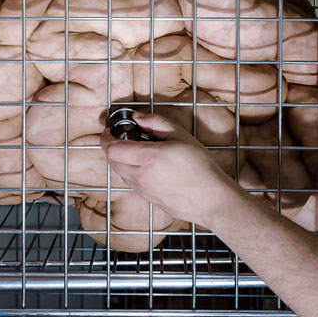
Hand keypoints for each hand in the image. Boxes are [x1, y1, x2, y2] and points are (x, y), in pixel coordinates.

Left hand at [100, 112, 245, 228]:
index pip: (112, 149)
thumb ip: (156, 122)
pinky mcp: (147, 199)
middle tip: (122, 137)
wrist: (210, 199)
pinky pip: (130, 182)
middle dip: (112, 147)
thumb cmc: (200, 167)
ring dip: (121, 160)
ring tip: (136, 151)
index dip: (106, 138)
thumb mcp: (181, 136)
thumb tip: (138, 117)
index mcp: (148, 158)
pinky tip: (146, 166)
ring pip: (119, 173)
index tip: (109, 130)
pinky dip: (130, 171)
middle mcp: (141, 176)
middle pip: (112, 161)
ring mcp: (143, 190)